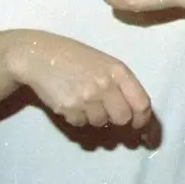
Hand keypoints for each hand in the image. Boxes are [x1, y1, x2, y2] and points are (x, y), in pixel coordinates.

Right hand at [7, 30, 152, 128]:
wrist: (40, 56)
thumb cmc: (76, 58)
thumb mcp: (105, 64)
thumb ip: (122, 85)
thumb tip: (136, 115)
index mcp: (118, 70)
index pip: (142, 103)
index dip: (144, 120)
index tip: (141, 128)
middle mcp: (105, 84)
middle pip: (123, 118)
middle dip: (118, 120)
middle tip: (107, 111)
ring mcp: (86, 97)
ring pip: (101, 123)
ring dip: (95, 117)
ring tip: (84, 100)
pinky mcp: (68, 108)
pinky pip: (81, 124)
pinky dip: (78, 118)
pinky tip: (71, 101)